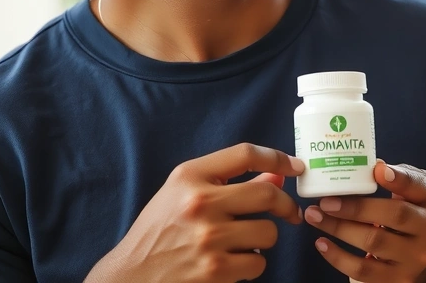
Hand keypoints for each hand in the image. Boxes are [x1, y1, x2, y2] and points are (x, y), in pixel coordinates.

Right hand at [84, 144, 304, 282]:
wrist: (129, 276)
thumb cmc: (161, 230)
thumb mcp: (184, 193)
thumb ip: (229, 181)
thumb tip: (278, 175)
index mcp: (190, 176)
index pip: (245, 154)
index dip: (278, 157)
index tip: (296, 167)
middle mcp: (199, 203)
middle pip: (267, 194)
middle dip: (286, 205)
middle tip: (290, 213)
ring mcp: (208, 238)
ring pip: (268, 233)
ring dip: (264, 240)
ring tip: (245, 243)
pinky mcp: (214, 271)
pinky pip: (258, 263)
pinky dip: (252, 266)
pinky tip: (233, 263)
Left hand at [304, 160, 425, 282]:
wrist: (421, 254)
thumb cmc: (411, 211)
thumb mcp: (413, 190)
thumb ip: (399, 176)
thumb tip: (375, 166)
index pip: (418, 186)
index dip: (399, 179)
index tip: (377, 170)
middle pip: (394, 215)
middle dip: (355, 207)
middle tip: (325, 201)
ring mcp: (416, 258)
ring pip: (374, 243)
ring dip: (339, 228)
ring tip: (316, 217)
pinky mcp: (398, 280)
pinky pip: (363, 271)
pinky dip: (338, 257)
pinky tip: (322, 243)